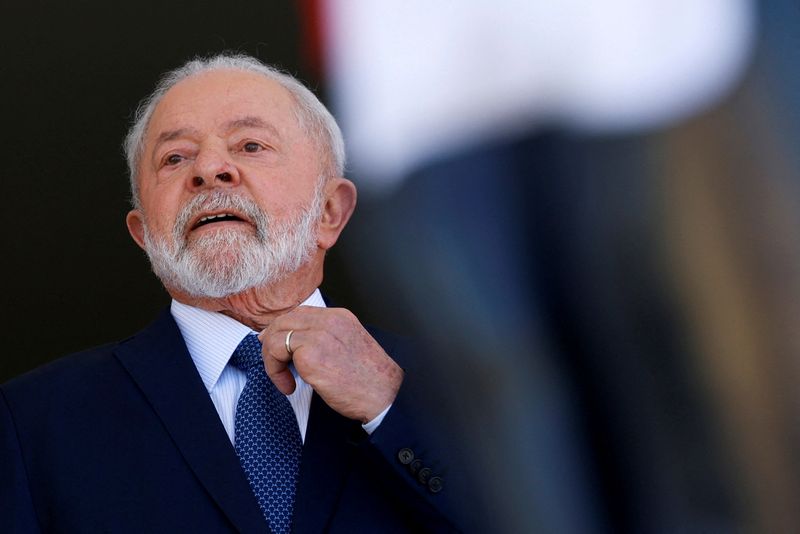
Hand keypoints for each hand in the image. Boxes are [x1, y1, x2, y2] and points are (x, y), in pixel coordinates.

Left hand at [258, 306, 403, 422]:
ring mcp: (319, 335)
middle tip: (274, 364)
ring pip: (275, 336)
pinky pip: (276, 354)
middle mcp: (329, 320)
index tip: (274, 344)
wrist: (383, 395)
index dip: (282, 328)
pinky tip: (289, 387)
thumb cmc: (369, 379)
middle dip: (271, 342)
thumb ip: (326, 339)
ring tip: (283, 379)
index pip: (299, 313)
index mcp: (340, 317)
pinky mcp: (310, 354)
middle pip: (283, 320)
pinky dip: (275, 372)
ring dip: (272, 360)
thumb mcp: (348, 347)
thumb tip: (295, 346)